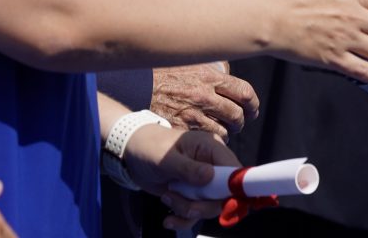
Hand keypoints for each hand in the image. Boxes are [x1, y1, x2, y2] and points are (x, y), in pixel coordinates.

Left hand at [123, 125, 239, 230]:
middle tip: (181, 204)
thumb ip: (187, 168)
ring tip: (167, 198)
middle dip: (202, 206)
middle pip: (225, 195)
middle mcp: (212, 166)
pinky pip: (196, 214)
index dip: (235, 188)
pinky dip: (183, 219)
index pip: (235, 170)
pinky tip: (168, 219)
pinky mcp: (193, 196)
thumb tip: (210, 176)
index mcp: (211, 148)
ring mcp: (204, 183)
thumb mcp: (166, 158)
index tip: (226, 204)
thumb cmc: (149, 148)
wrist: (132, 155)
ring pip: (209, 208)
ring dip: (187, 210)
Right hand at [149, 63, 259, 138]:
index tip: (251, 108)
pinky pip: (206, 142)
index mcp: (208, 77)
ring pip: (224, 132)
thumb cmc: (162, 73)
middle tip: (236, 122)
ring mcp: (193, 116)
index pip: (244, 93)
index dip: (252, 104)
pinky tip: (205, 136)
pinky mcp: (182, 131)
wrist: (134, 87)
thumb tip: (227, 72)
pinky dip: (210, 141)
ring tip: (220, 130)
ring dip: (226, 133)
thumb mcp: (188, 63)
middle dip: (240, 121)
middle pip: (238, 115)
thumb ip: (209, 69)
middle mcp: (204, 97)